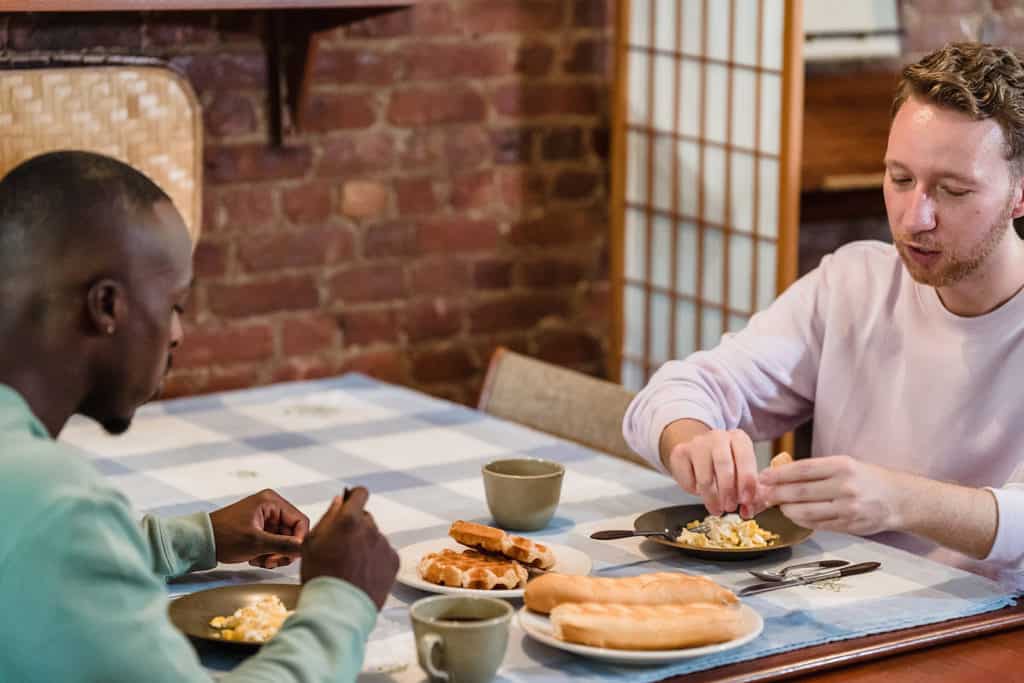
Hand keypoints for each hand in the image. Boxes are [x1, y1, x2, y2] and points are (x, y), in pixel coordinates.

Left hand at [209, 489, 309, 568]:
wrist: (201, 541)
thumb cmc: (224, 536)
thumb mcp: (256, 542)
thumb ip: (284, 545)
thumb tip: (305, 548)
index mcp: (272, 502)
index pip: (300, 521)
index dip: (299, 540)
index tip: (291, 555)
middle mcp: (271, 507)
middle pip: (293, 532)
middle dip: (284, 550)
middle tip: (272, 562)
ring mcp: (265, 518)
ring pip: (284, 540)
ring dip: (275, 554)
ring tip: (261, 561)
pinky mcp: (259, 528)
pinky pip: (274, 543)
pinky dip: (268, 553)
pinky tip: (255, 558)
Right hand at [300, 486, 398, 609]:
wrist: (338, 609)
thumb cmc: (321, 578)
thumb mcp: (311, 543)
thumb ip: (328, 517)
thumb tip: (339, 502)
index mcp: (349, 520)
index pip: (360, 494)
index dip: (354, 497)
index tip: (351, 501)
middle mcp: (370, 528)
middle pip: (366, 519)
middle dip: (356, 528)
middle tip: (342, 548)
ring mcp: (384, 545)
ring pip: (375, 538)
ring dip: (366, 546)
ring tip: (350, 567)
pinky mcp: (393, 562)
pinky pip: (385, 554)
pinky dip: (376, 561)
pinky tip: (362, 574)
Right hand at [664, 428, 761, 516]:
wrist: (698, 451)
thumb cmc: (725, 464)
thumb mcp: (741, 470)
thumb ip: (747, 488)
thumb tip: (747, 509)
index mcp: (738, 438)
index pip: (745, 457)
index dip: (747, 481)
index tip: (746, 500)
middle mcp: (718, 436)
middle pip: (723, 465)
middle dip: (728, 491)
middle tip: (730, 507)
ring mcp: (697, 443)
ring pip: (705, 477)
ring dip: (712, 498)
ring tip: (717, 508)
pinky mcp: (680, 453)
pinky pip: (688, 481)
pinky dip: (695, 492)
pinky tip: (700, 491)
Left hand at [758, 455, 906, 534]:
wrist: (898, 499)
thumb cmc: (867, 479)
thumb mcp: (845, 464)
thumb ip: (816, 469)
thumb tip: (780, 472)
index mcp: (842, 466)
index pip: (802, 469)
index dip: (778, 474)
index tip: (763, 476)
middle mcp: (845, 486)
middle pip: (800, 491)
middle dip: (776, 493)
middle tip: (763, 494)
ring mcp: (847, 508)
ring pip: (806, 511)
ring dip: (786, 509)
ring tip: (778, 505)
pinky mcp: (848, 526)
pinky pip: (817, 524)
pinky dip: (801, 520)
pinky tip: (794, 515)